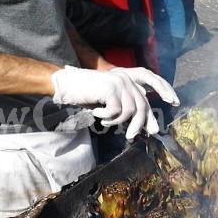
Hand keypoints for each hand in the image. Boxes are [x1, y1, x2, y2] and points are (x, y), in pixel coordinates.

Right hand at [51, 66, 176, 138]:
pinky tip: (96, 112)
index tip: (151, 132)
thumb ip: (123, 109)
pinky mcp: (110, 88)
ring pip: (129, 110)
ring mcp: (119, 83)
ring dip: (116, 120)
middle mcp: (126, 80)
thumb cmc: (85, 95)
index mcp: (128, 82)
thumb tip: (138, 127)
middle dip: (138, 124)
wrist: (66, 84)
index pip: (144, 101)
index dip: (148, 118)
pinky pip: (116, 110)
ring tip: (105, 120)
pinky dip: (106, 116)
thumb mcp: (108, 102)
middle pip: (141, 106)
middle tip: (131, 137)